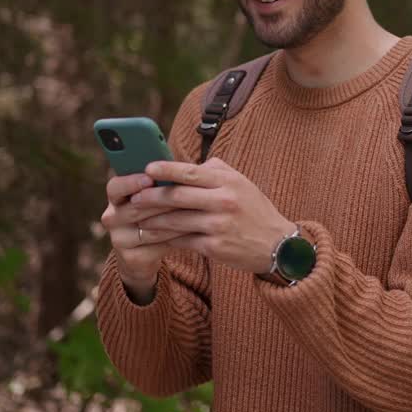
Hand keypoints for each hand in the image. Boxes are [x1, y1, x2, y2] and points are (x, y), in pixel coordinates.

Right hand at [100, 172, 188, 298]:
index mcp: (115, 196)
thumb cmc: (156, 214)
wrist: (144, 254)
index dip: (131, 182)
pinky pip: (158, 244)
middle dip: (164, 199)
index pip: (116, 186)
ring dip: (176, 217)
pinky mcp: (131, 258)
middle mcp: (112, 217)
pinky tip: (194, 230)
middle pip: (136, 207)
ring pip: (150, 226)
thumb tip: (187, 166)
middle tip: (188, 193)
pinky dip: (178, 236)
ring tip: (197, 210)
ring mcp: (119, 239)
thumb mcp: (155, 195)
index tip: (149, 179)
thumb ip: (162, 181)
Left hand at [132, 157, 294, 274]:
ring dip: (153, 219)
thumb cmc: (255, 210)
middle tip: (134, 196)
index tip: (147, 167)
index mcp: (228, 182)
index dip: (166, 169)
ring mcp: (218, 226)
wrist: (277, 245)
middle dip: (152, 196)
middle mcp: (223, 201)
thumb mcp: (242, 183)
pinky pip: (182, 240)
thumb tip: (187, 164)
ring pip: (176, 220)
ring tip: (137, 217)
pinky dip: (165, 238)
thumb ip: (216, 170)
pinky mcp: (214, 247)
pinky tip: (153, 235)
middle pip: (178, 196)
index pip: (191, 171)